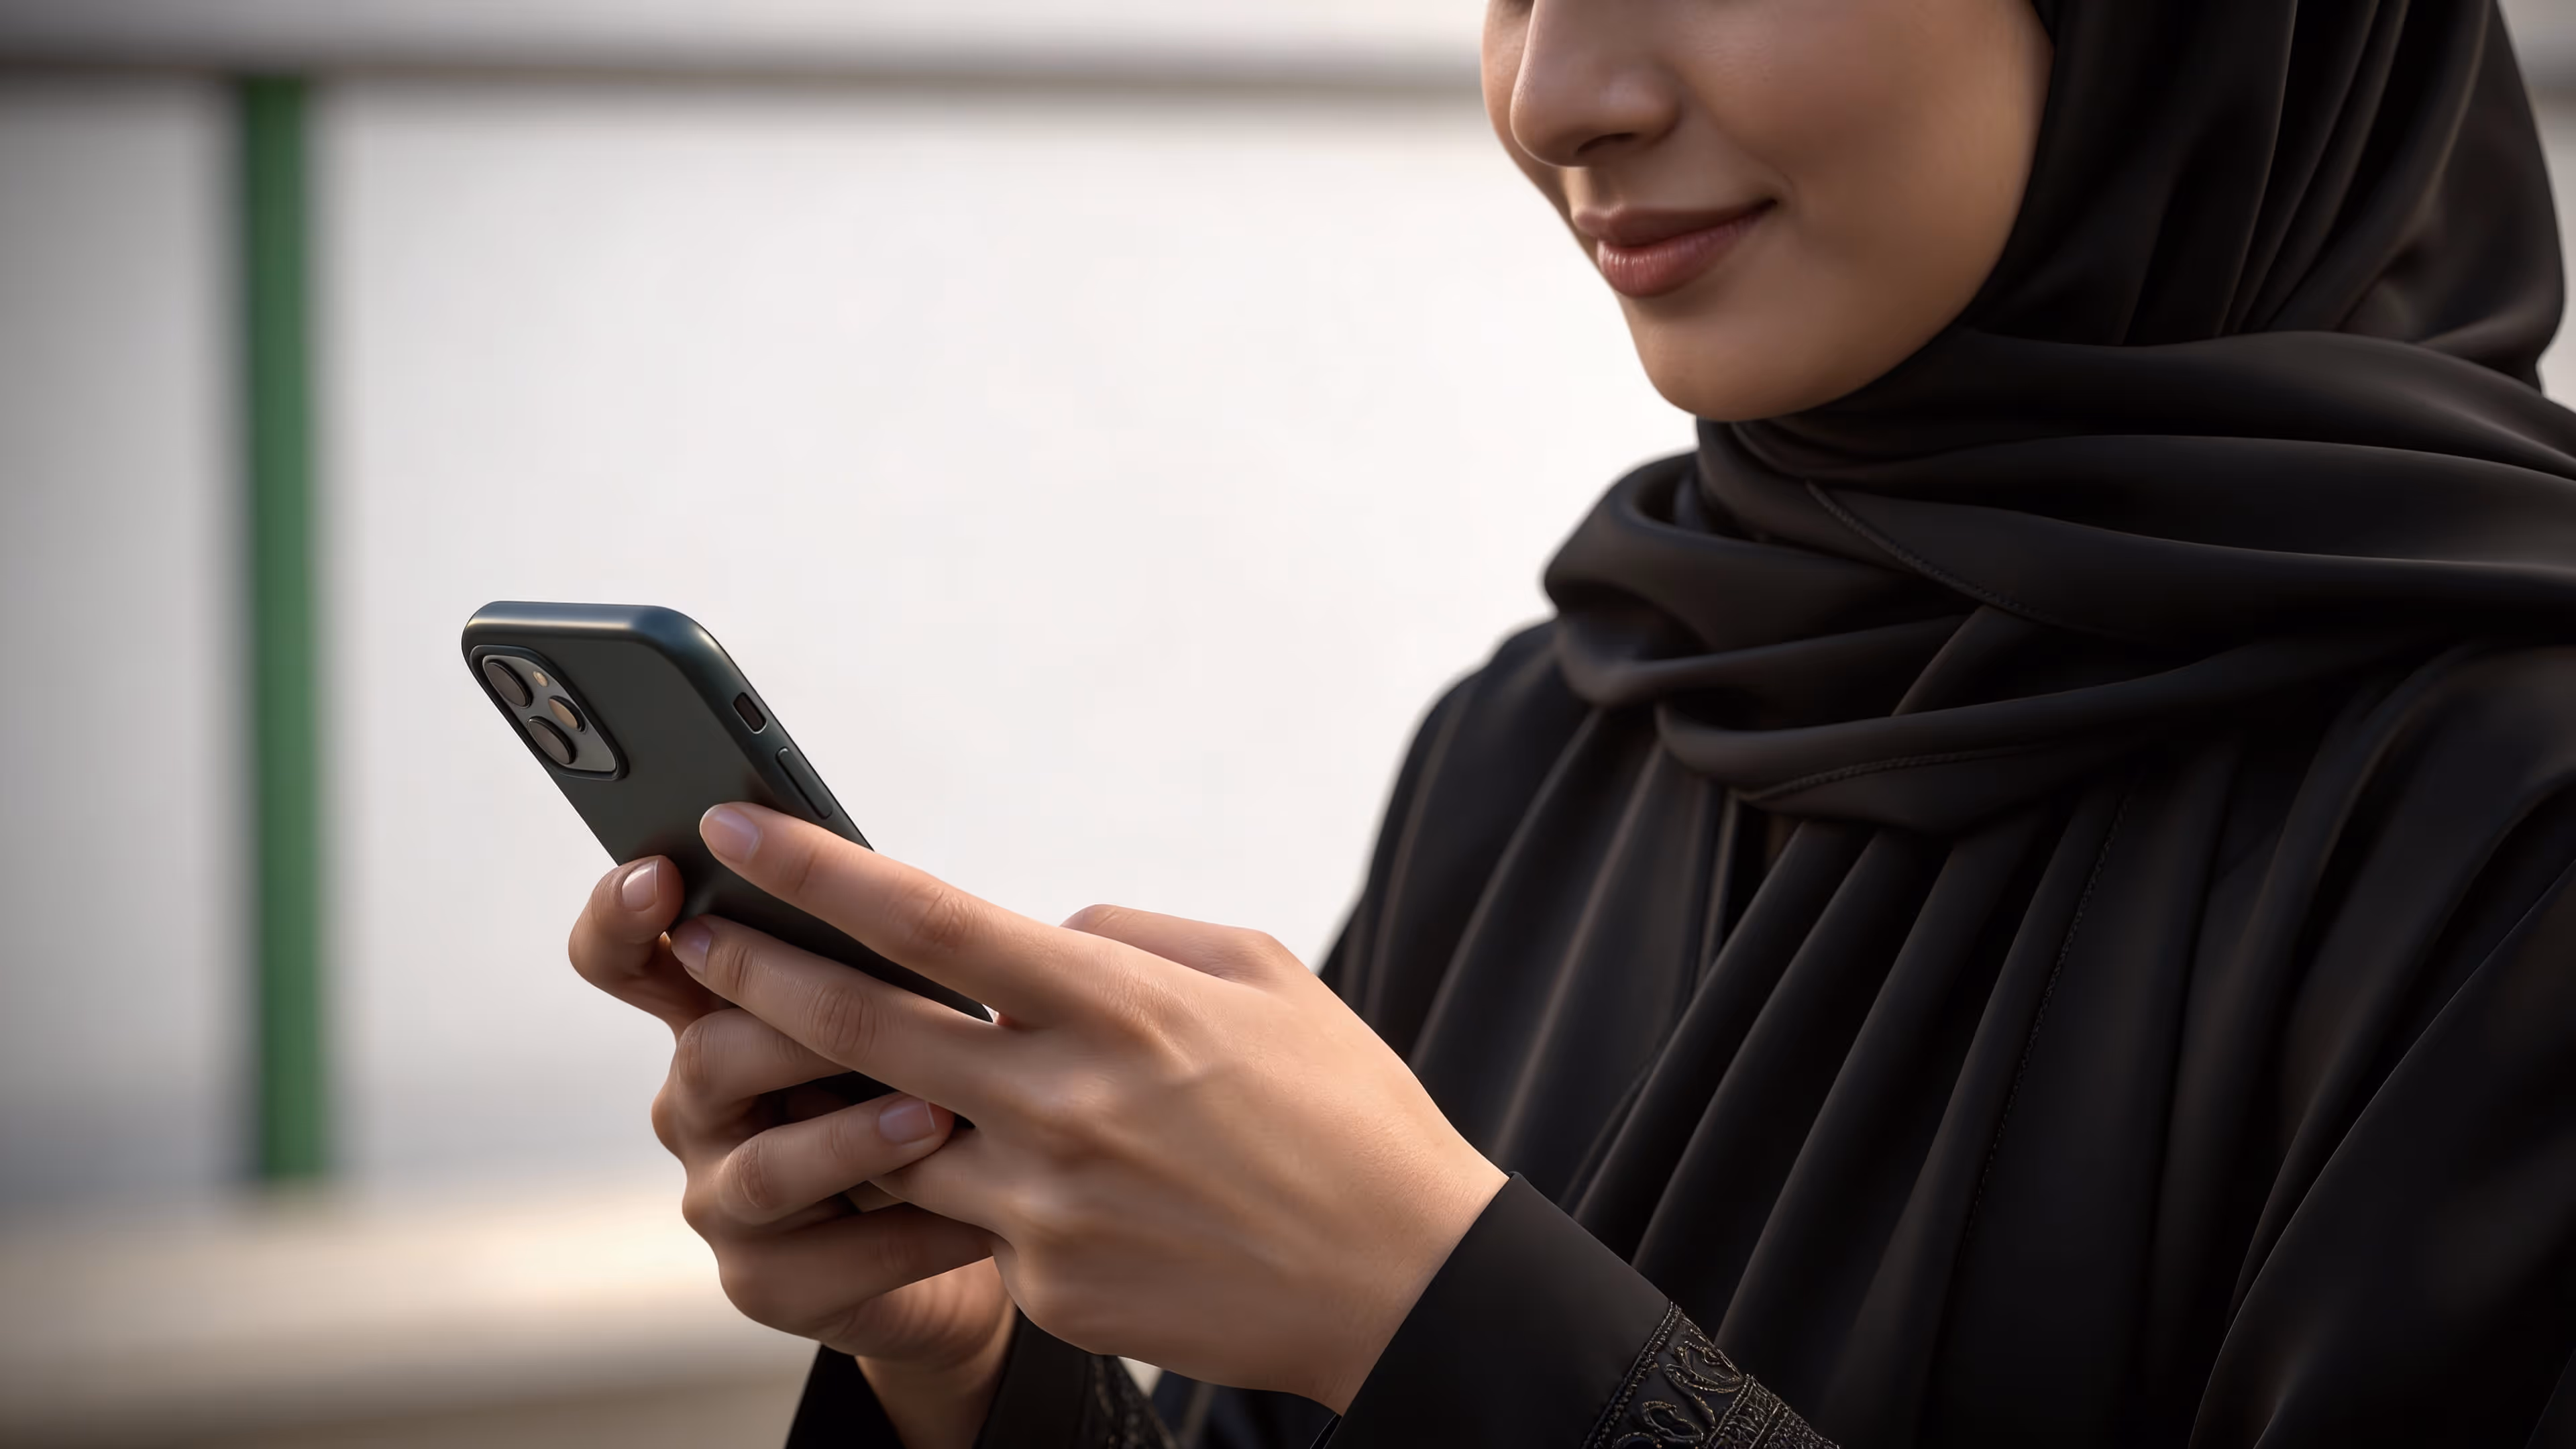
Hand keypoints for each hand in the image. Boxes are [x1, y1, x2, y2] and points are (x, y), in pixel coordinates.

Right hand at [568, 858, 1015, 1448]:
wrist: (970, 1235)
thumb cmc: (933, 1093)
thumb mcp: (912, 1014)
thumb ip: (888, 960)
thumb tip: (942, 896)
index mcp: (719, 1016)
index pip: (627, 958)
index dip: (621, 916)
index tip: (657, 872)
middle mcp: (700, 1106)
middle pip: (706, 1054)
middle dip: (794, 1031)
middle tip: (876, 1013)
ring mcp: (722, 1200)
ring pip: (763, 1169)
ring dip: (853, 1140)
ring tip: (935, 1116)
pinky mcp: (765, 1285)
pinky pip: (827, 1262)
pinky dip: (909, 1236)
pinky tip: (980, 1219)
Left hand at [663, 803, 1506, 1411]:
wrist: (1404, 1281)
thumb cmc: (1341, 1111)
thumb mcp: (1260, 977)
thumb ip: (1125, 940)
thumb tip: (1029, 937)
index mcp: (1119, 1005)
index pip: (928, 921)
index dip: (814, 870)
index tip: (733, 826)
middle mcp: (1064, 1103)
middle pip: (861, 1029)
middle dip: (757, 975)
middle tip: (695, 937)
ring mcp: (1047, 1209)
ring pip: (894, 1140)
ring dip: (848, 1099)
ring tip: (826, 1065)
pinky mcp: (1050, 1289)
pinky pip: (976, 1225)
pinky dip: (982, 1189)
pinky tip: (1051, 1184)